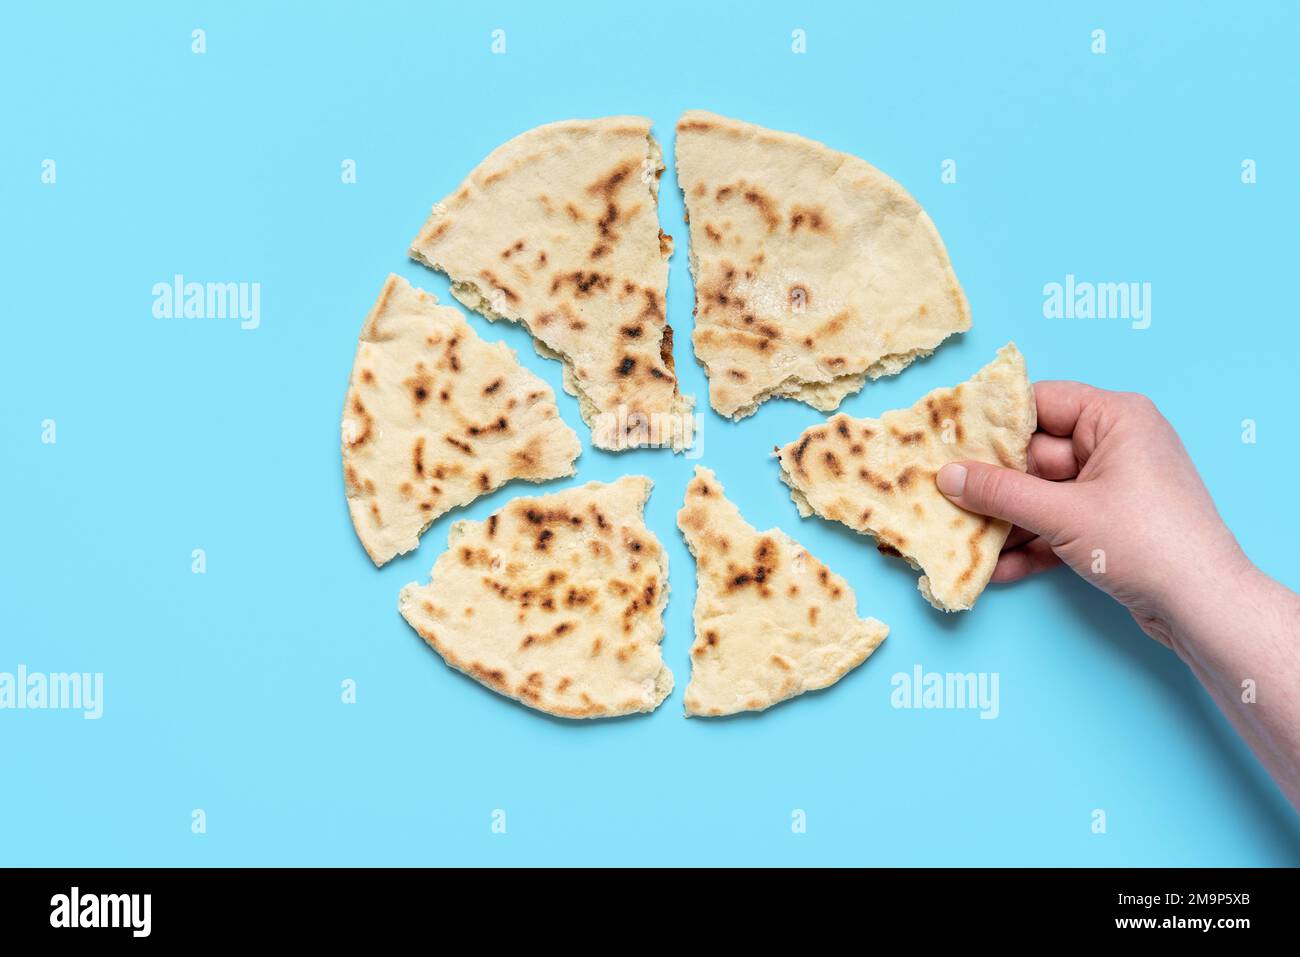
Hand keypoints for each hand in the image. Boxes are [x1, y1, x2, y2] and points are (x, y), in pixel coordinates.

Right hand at [934, 382, 1251, 648]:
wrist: (1204, 607)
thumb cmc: (1147, 542)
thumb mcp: (1063, 514)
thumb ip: (1000, 492)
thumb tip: (948, 477)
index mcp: (1115, 418)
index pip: (1041, 402)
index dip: (993, 421)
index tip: (948, 438)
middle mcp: (1116, 445)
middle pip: (1035, 454)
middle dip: (992, 484)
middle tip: (944, 496)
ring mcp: (1113, 488)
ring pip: (1041, 495)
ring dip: (1004, 521)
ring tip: (961, 538)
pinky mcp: (1109, 526)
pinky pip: (1057, 525)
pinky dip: (1030, 545)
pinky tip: (995, 568)